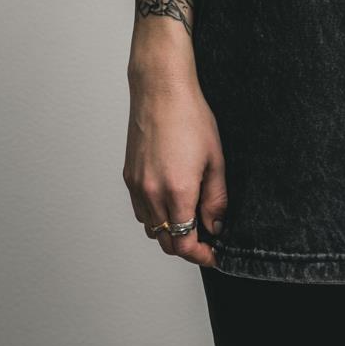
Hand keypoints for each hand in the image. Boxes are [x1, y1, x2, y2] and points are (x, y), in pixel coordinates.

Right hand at [123, 68, 227, 267]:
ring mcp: (137, 186)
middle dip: (187, 246)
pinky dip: (155, 216)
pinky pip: (140, 210)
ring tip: (190, 217)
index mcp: (177, 191)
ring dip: (169, 231)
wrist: (161, 90)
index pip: (184, 243)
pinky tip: (170, 201)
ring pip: (151, 228)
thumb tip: (216, 225)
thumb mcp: (215, 158)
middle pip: (166, 242)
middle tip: (206, 239)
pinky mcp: (128, 177)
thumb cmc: (190, 117)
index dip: (200, 255)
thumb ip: (216, 198)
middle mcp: (152, 194)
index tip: (213, 254)